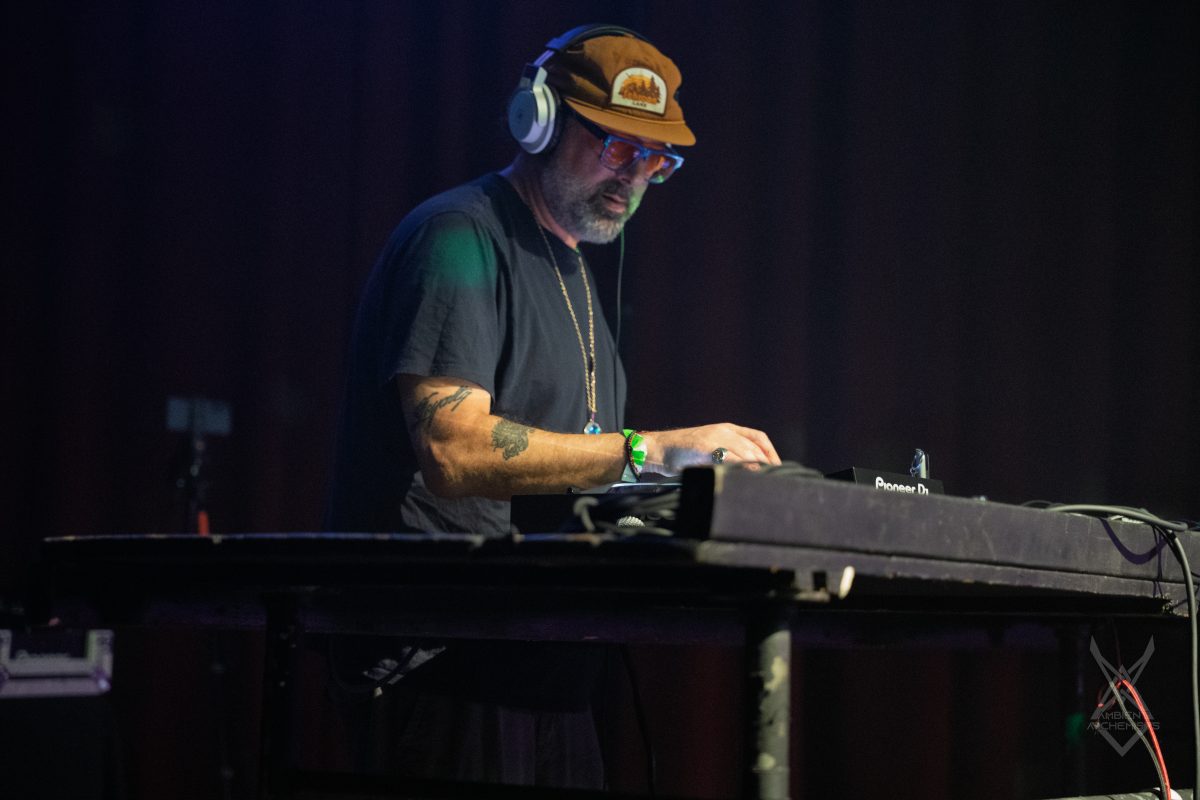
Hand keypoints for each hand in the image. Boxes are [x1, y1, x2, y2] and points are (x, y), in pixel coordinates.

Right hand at [641, 423, 780, 475]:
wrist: (658, 449)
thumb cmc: (683, 453)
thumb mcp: (709, 448)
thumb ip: (728, 453)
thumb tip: (750, 470)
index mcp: (727, 428)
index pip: (758, 437)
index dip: (771, 453)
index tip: (778, 468)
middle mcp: (723, 430)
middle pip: (754, 447)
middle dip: (766, 464)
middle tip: (775, 480)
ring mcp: (714, 438)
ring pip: (745, 452)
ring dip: (757, 467)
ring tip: (764, 482)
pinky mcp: (705, 448)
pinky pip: (729, 458)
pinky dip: (741, 468)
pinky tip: (746, 478)